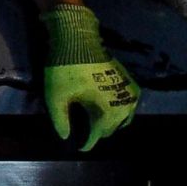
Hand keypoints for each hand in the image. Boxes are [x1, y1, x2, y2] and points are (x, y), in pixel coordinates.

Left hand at [41, 5, 139, 151]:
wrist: (79, 38)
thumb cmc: (66, 67)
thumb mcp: (56, 95)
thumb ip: (60, 118)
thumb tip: (65, 136)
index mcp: (109, 110)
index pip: (98, 134)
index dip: (87, 142)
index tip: (78, 147)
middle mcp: (125, 105)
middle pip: (111, 127)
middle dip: (98, 132)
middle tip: (83, 132)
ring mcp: (130, 93)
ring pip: (123, 118)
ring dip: (109, 122)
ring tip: (91, 122)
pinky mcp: (130, 83)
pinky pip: (127, 106)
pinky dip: (117, 111)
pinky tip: (102, 108)